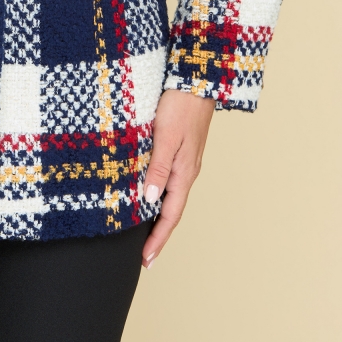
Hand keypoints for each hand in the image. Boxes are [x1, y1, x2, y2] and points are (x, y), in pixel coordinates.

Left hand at [141, 88, 214, 267]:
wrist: (197, 81)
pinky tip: (150, 195)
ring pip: (171, 196)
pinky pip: (170, 181)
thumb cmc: (181, 105)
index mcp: (184, 173)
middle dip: (158, 234)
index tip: (146, 260)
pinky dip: (160, 195)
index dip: (158, 238)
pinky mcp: (181, 149)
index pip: (170, 215)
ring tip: (145, 232)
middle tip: (145, 256)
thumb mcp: (166, 136)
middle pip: (172, 210)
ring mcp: (185, 161)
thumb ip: (158, 167)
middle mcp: (186, 171)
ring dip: (158, 216)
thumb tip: (149, 199)